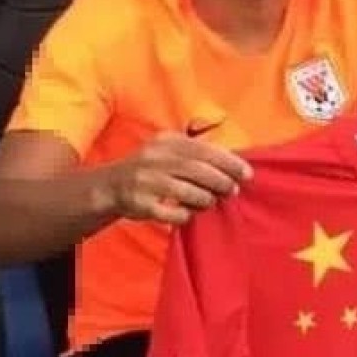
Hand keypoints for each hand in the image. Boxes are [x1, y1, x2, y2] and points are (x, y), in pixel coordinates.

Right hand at [103, 131, 251, 224]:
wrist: (109, 186)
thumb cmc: (150, 168)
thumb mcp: (167, 147)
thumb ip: (194, 144)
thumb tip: (230, 150)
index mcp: (166, 142)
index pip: (203, 150)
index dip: (228, 162)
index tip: (247, 173)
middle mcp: (155, 159)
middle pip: (197, 170)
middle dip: (221, 181)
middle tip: (234, 190)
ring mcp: (146, 182)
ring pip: (186, 192)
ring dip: (206, 199)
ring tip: (212, 201)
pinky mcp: (140, 204)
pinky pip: (171, 213)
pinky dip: (185, 215)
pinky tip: (189, 214)